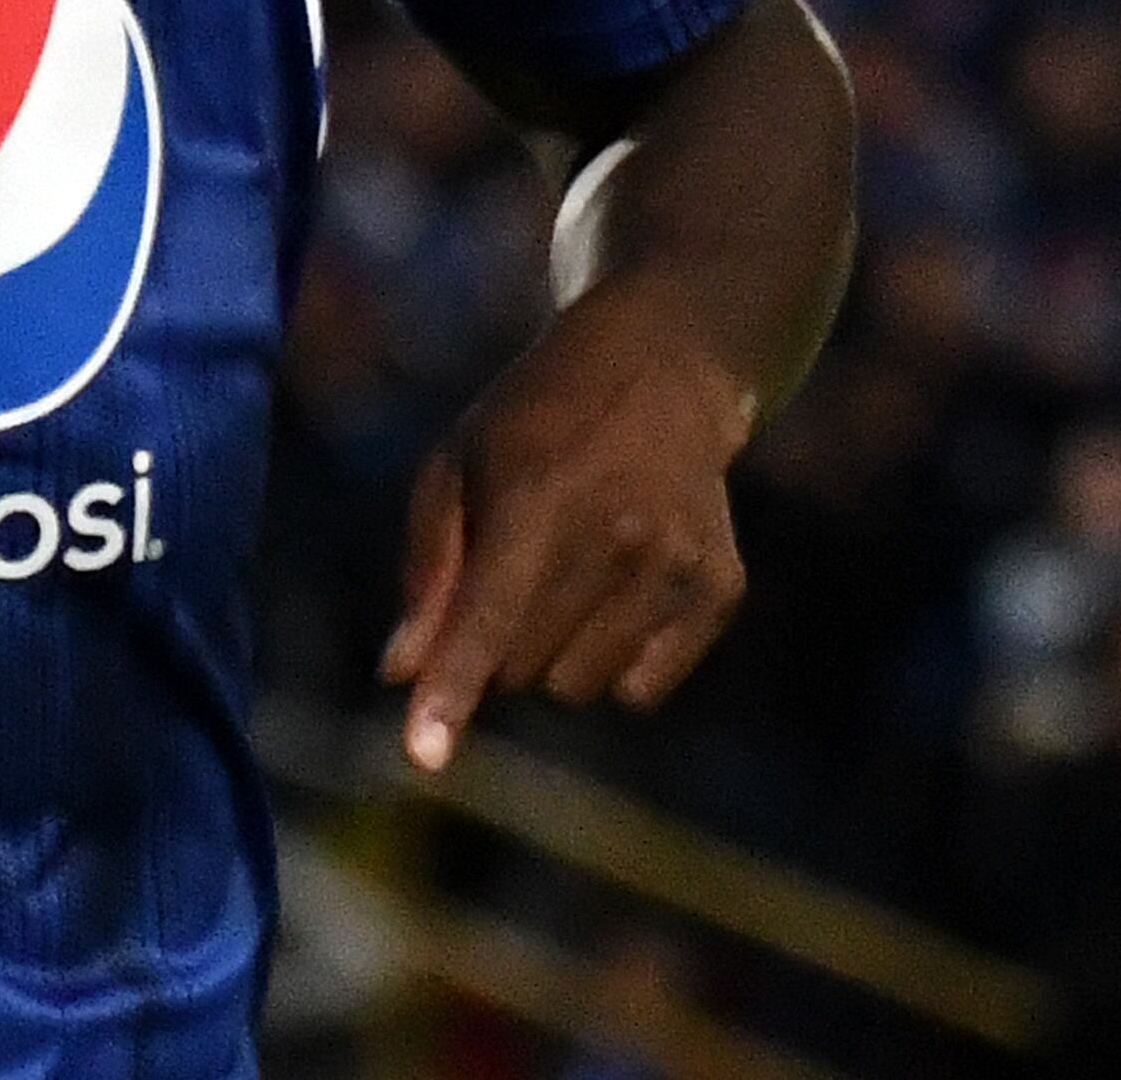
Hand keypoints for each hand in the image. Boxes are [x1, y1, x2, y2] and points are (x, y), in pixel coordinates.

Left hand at [380, 271, 757, 769]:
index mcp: (537, 496)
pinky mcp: (721, 589)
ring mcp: (677, 564)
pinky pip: (639, 690)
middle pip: (522, 671)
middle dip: (497, 649)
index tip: (423, 755)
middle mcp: (616, 535)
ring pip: (578, 689)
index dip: (450, 690)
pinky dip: (615, 664)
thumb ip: (429, 570)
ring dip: (554, 658)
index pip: (487, 618)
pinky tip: (619, 590)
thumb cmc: (538, 419)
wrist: (666, 365)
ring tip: (568, 576)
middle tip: (512, 576)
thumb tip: (399, 674)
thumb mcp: (459, 462)